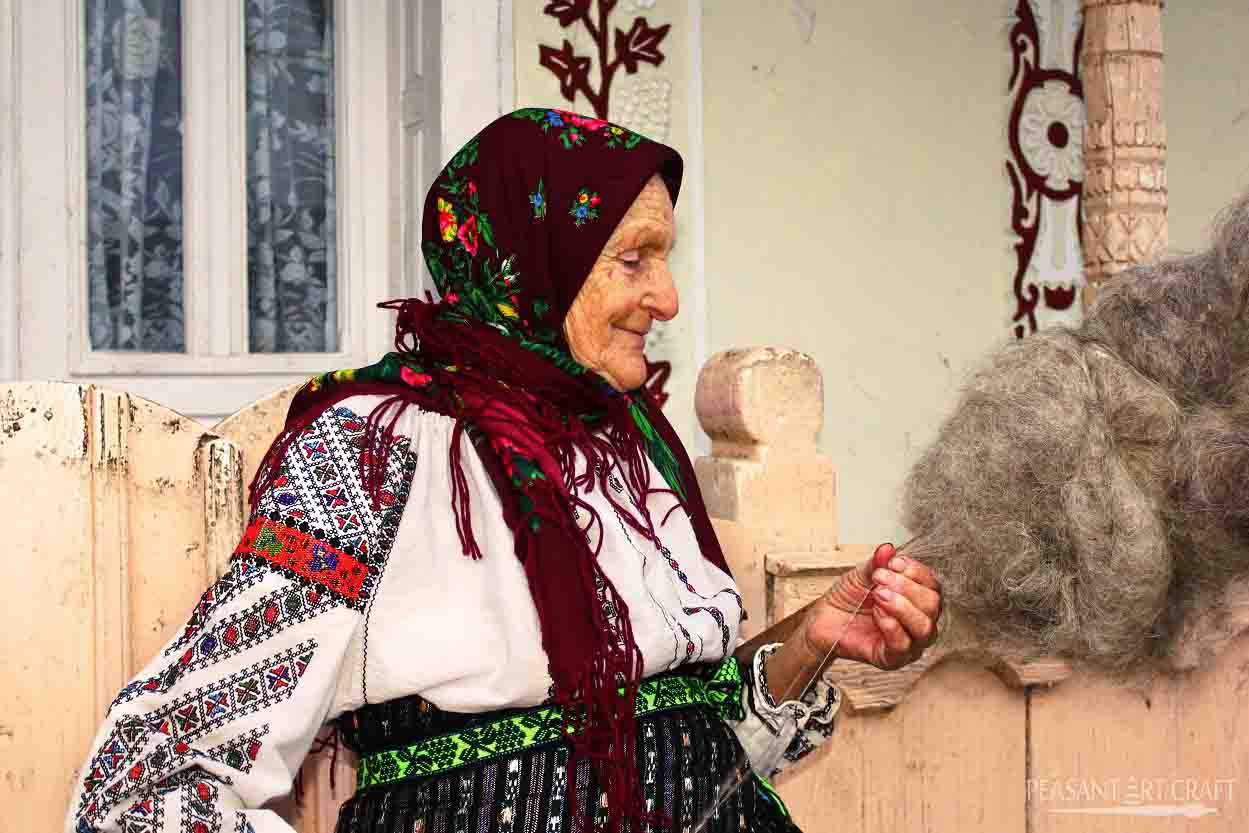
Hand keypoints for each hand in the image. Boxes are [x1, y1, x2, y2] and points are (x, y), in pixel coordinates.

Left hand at [801, 543, 942, 670]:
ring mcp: (909, 643)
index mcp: (917, 599)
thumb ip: (877, 563)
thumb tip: (888, 548)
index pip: (933, 585)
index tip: (894, 562)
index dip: (916, 571)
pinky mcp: (892, 659)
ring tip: (878, 595)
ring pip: (925, 627)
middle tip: (880, 579)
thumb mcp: (862, 575)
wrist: (824, 619)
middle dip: (906, 587)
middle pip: (933, 604)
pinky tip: (877, 614)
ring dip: (901, 606)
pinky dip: (891, 626)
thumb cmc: (847, 598)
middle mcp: (918, 621)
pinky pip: (903, 645)